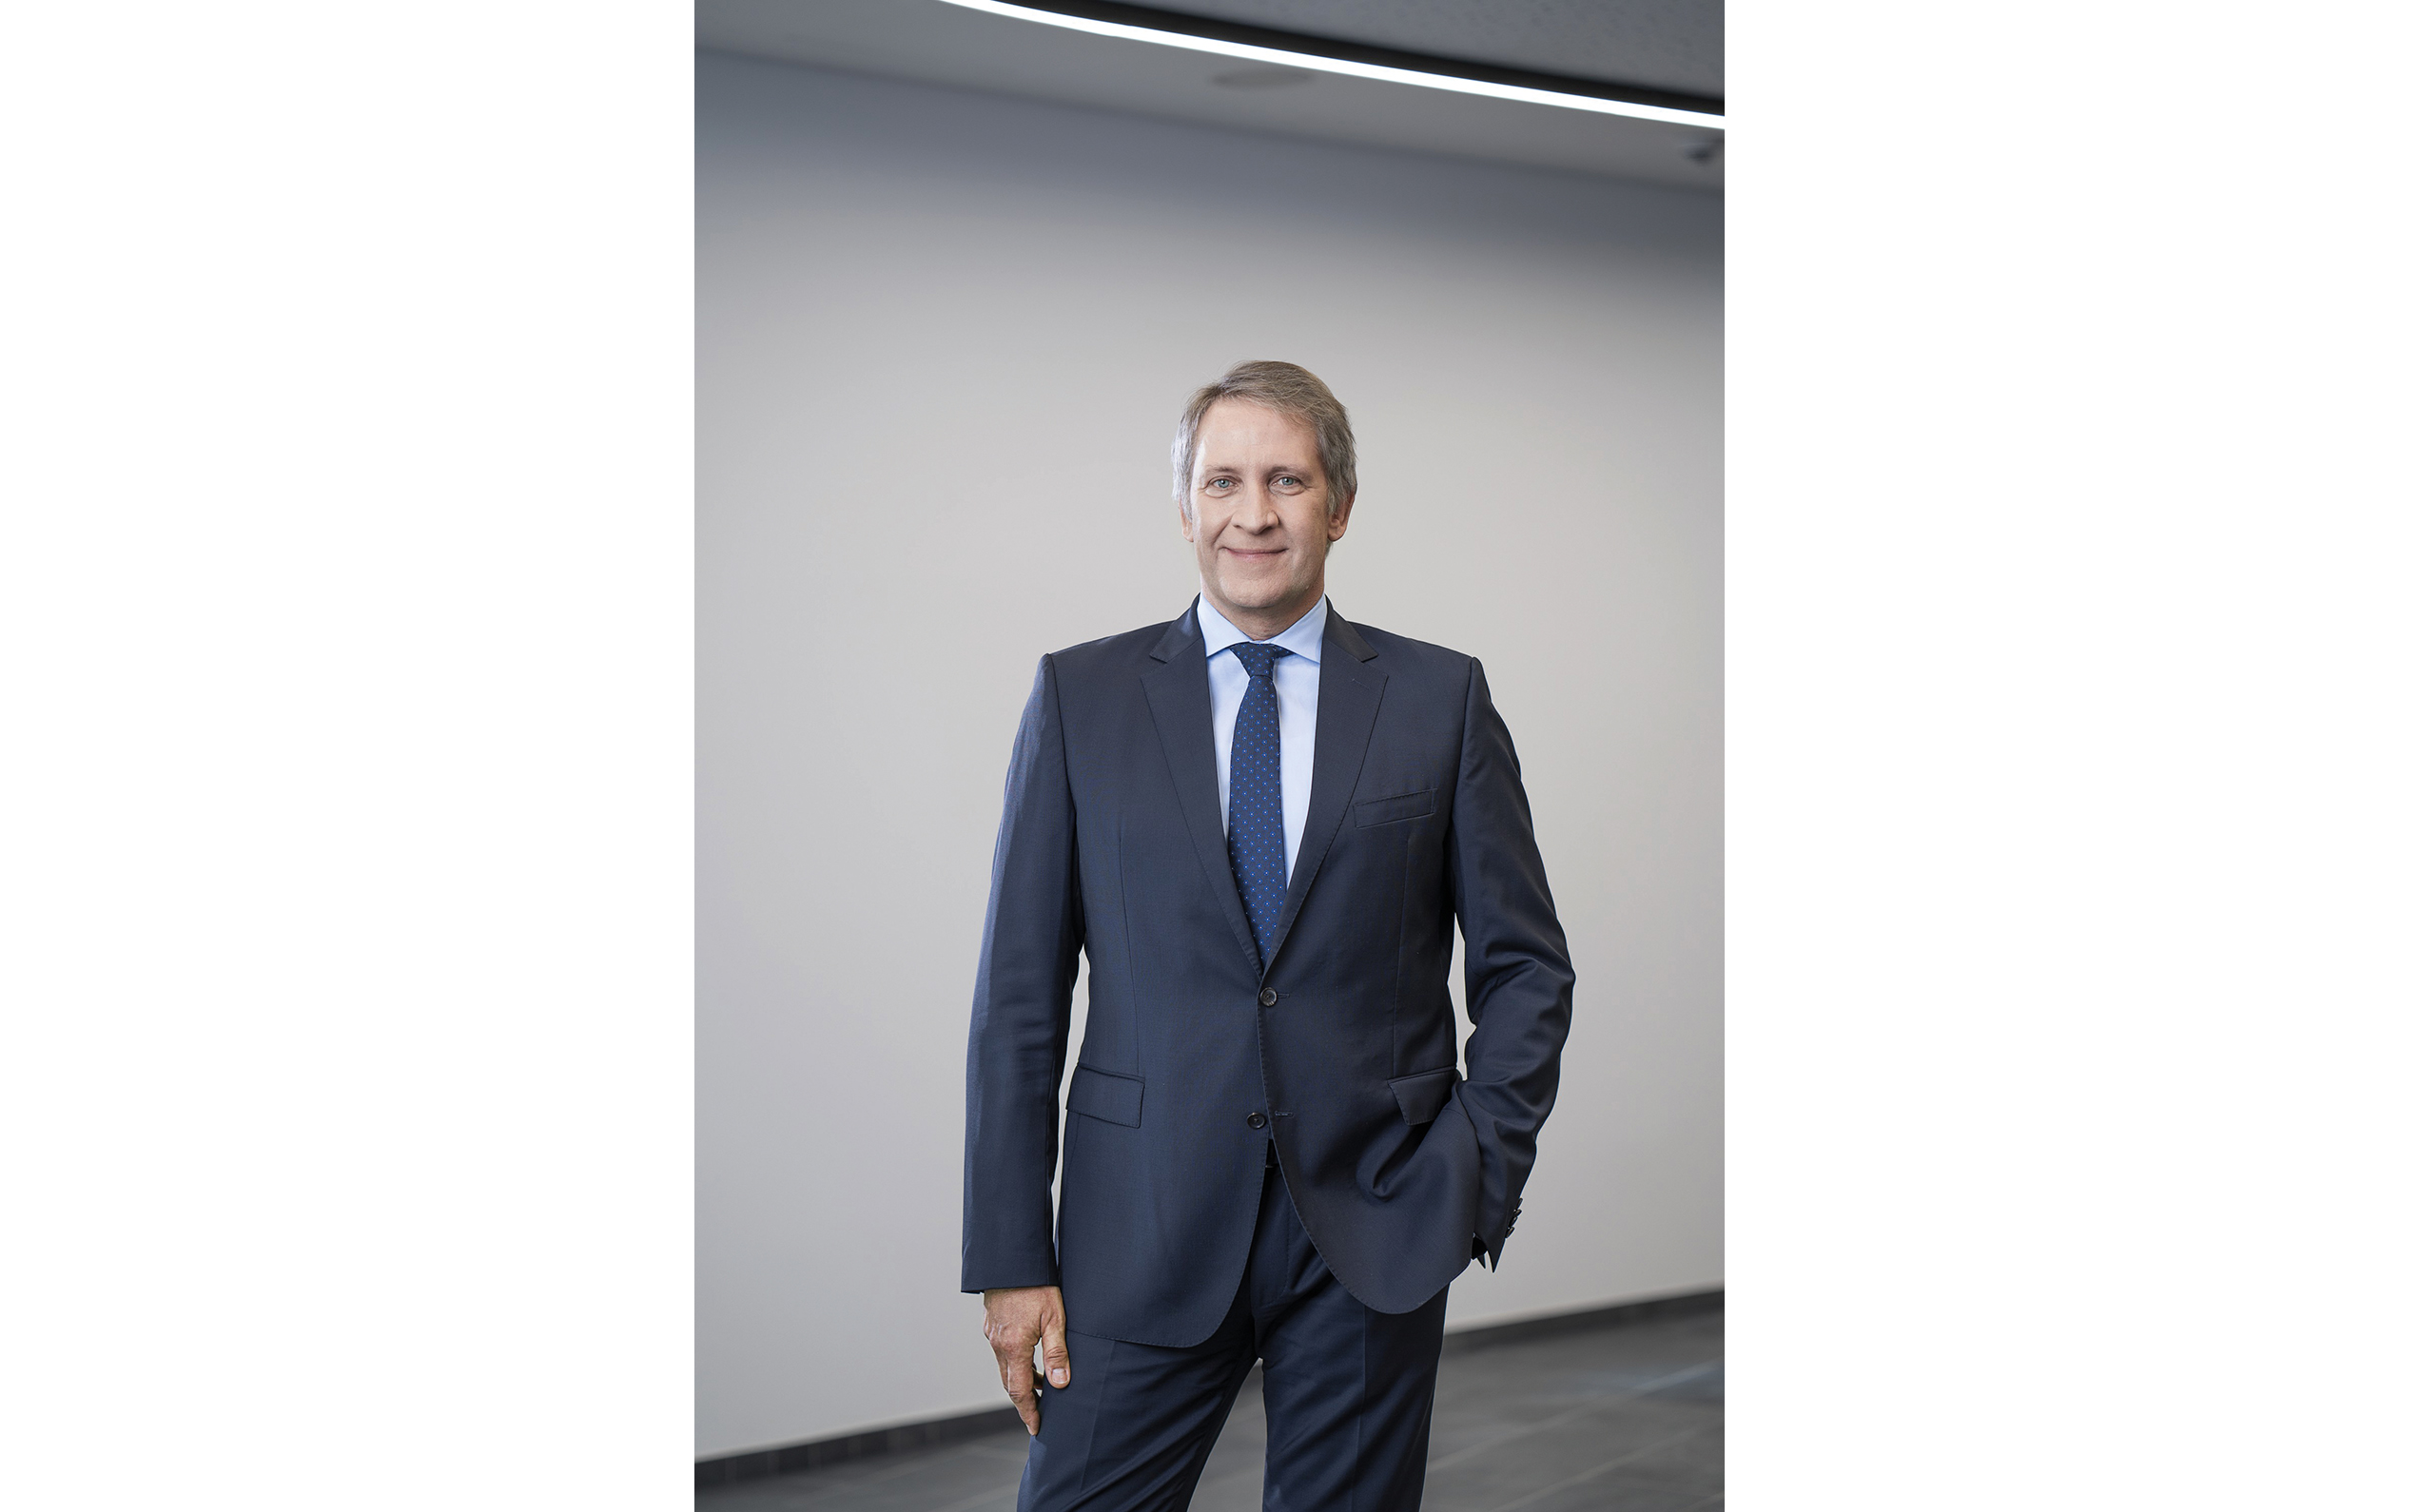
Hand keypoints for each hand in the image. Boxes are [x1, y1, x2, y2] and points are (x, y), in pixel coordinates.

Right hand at [982, 1285, 1069, 1434]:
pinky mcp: (991, 1323)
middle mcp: (998, 1343)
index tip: (1036, 1427)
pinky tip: (1029, 1356)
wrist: (1012, 1258)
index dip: (1029, 1412)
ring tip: (1042, 1383)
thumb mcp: (1055, 1317)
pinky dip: (1014, 1362)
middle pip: (1009, 1383)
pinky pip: (1001, 1351)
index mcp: (1014, 1346)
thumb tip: (1060, 1383)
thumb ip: (1057, 1352)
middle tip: (1039, 1413)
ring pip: (1005, 1367)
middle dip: (1024, 1401)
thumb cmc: (1036, 1284)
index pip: (1020, 1391)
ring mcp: (992, 1333)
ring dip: (1021, 1379)